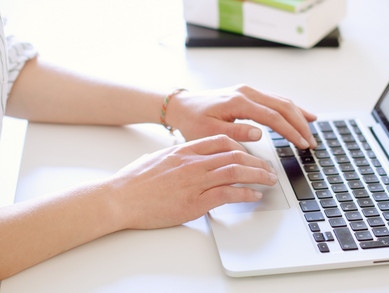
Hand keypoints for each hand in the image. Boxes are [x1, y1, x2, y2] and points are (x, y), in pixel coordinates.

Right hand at [102, 135, 277, 229]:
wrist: (119, 198)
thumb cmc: (132, 182)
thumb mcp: (157, 159)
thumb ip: (175, 159)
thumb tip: (183, 162)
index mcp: (184, 151)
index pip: (221, 141)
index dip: (241, 147)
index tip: (249, 154)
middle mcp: (193, 163)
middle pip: (235, 156)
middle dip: (257, 162)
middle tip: (268, 168)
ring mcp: (195, 182)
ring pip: (236, 172)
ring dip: (258, 176)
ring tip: (269, 180)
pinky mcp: (195, 202)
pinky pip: (228, 194)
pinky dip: (245, 194)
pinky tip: (254, 195)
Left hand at [165, 85, 317, 148]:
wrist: (182, 107)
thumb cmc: (193, 121)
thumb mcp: (209, 132)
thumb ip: (235, 133)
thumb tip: (259, 133)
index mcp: (238, 102)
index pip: (273, 117)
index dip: (290, 131)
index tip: (302, 144)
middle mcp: (246, 93)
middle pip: (283, 107)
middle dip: (300, 125)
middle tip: (311, 143)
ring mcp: (249, 91)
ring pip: (282, 101)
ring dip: (299, 117)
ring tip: (311, 132)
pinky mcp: (248, 94)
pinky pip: (275, 100)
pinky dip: (291, 109)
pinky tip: (302, 116)